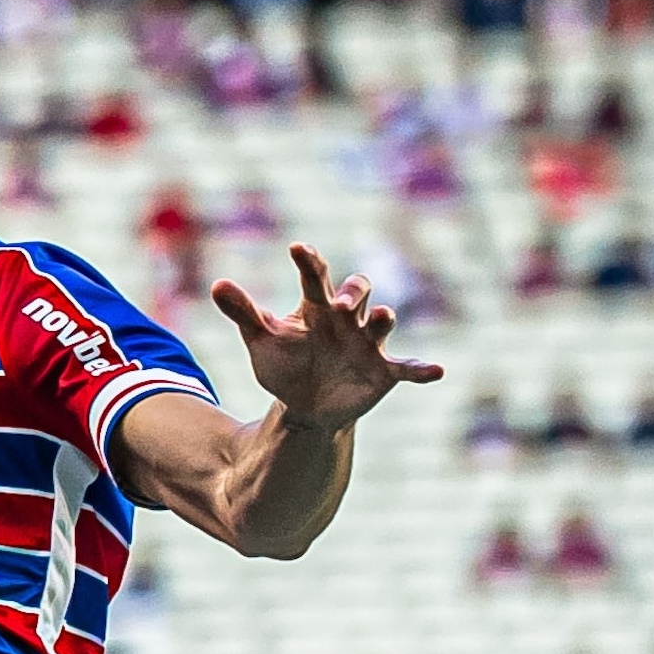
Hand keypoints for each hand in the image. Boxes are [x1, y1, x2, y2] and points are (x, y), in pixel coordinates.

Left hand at [210, 244, 442, 431]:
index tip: (297, 248)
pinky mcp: (384, 370)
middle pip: (357, 291)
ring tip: (381, 315)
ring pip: (381, 322)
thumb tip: (217, 284)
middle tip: (337, 303)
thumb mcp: (262, 340)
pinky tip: (436, 371)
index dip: (308, 262)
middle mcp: (348, 319)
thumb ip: (244, 312)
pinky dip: (421, 368)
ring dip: (382, 318)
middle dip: (351, 292)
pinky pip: (407, 366)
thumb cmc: (286, 364)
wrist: (306, 405)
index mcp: (317, 307)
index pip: (314, 278)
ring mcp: (368, 343)